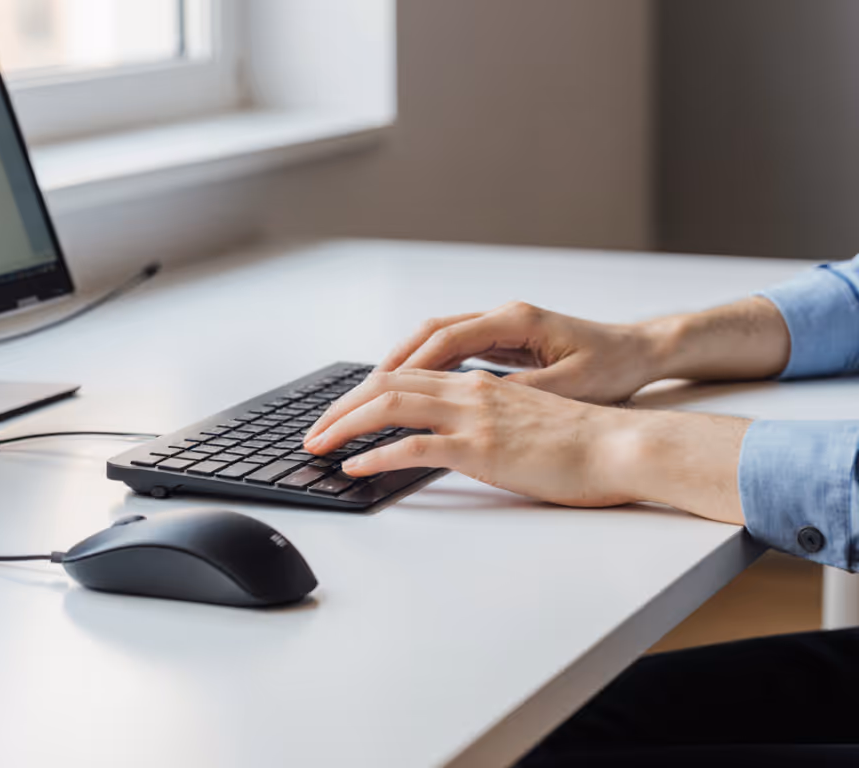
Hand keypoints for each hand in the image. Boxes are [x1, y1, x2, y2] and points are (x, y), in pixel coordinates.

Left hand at [304, 369, 635, 507]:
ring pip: (391, 406)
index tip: (340, 413)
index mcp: (479, 381)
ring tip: (318, 445)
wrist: (621, 446)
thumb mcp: (524, 419)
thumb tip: (454, 436)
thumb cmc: (580, 441)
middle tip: (313, 431)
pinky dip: (377, 455)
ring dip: (346, 425)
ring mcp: (474, 416)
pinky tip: (355, 467)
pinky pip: (415, 446)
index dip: (365, 392)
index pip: (406, 375)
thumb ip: (486, 418)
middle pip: (387, 383)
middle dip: (342, 406)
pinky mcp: (482, 448)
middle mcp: (470, 389)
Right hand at [377, 302, 667, 404]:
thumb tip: (474, 405)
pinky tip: (409, 391)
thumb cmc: (613, 366)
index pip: (444, 341)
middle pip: (428, 335)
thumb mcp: (572, 386)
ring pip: (435, 340)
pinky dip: (424, 368)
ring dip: (401, 365)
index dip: (406, 368)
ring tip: (368, 396)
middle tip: (356, 397)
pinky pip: (451, 350)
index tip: (374, 393)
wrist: (641, 350)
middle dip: (388, 366)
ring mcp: (500, 326)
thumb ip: (521, 391)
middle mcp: (502, 316)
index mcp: (515, 321)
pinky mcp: (503, 340)